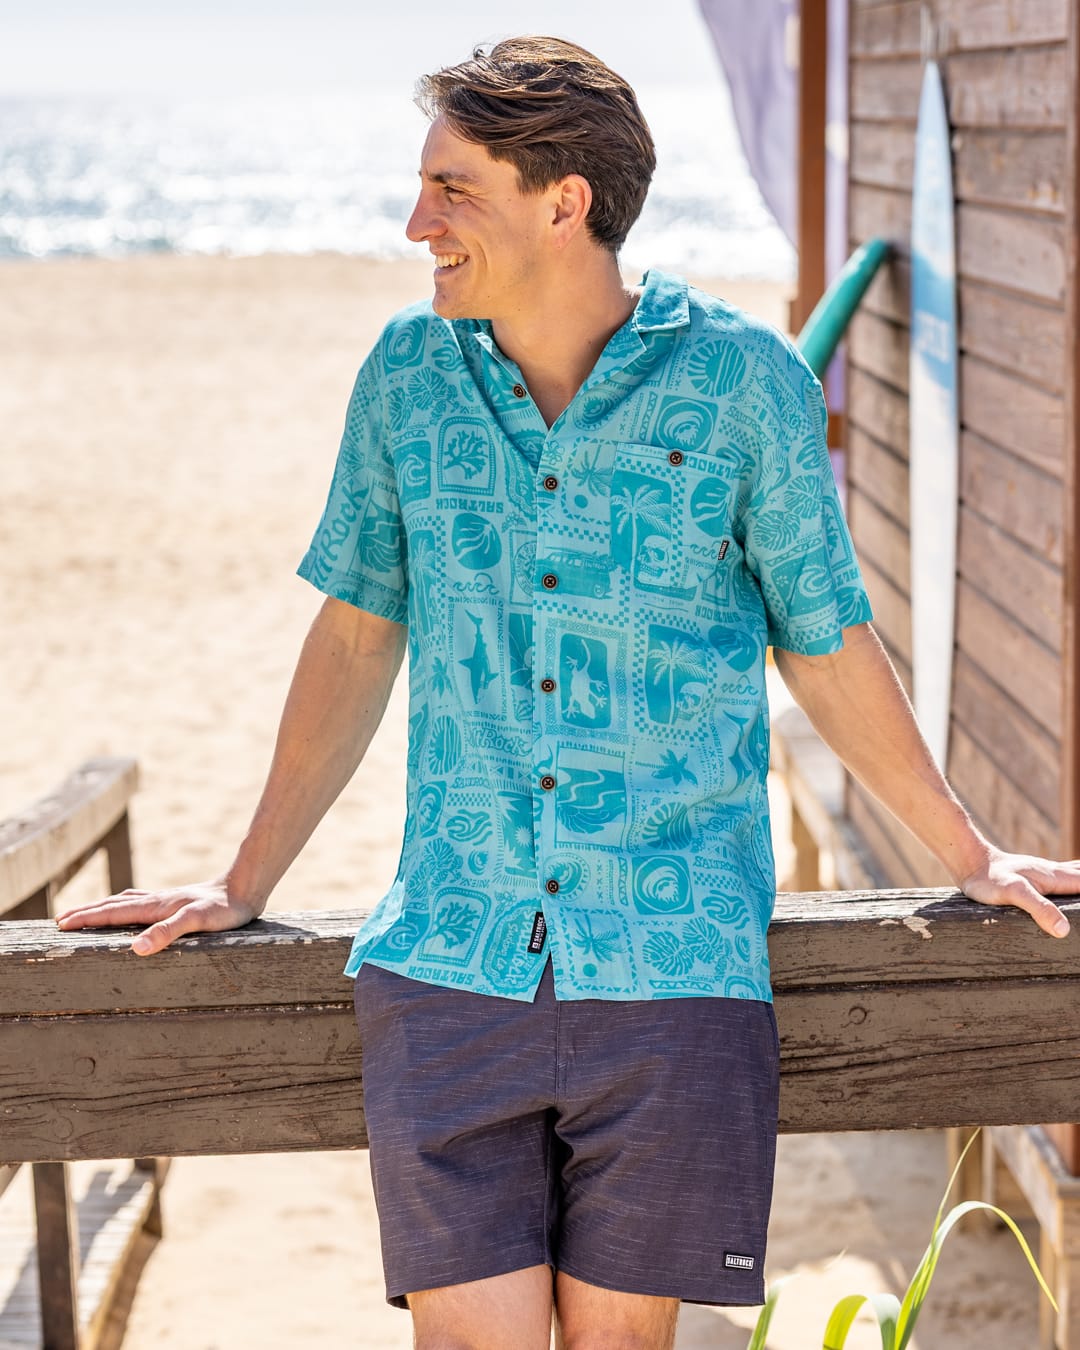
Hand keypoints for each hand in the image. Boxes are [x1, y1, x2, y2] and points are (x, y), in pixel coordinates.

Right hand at [56, 879, 262, 954]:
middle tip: (61, 919)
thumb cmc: (224, 909)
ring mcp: (166, 899)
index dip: (86, 919)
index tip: (61, 924)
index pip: (112, 912)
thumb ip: (167, 932)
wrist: (245, 888)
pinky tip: (131, 909)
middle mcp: (156, 900)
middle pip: (113, 904)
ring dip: (103, 907)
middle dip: (86, 912)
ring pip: (125, 901)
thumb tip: (136, 948)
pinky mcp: (177, 902)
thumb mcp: (197, 922)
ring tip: (87, 912)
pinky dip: (124, 905)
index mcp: (154, 907)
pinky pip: (140, 902)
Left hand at [958, 850, 1078, 938]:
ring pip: (1079, 873)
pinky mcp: (1035, 876)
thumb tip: (1064, 930)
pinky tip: (1075, 879)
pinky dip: (1079, 875)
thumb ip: (1039, 909)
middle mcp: (1056, 873)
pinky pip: (1067, 875)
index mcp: (1057, 878)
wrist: (970, 861)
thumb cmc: (989, 879)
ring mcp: (1046, 873)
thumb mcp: (1014, 894)